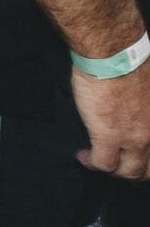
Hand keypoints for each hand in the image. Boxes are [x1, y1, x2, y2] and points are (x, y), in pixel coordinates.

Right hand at [73, 61, 149, 179]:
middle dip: (131, 171)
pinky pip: (102, 163)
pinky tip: (83, 156)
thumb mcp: (149, 88)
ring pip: (127, 172)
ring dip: (112, 170)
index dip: (145, 159)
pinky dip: (92, 163)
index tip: (131, 152)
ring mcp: (133, 139)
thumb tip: (133, 110)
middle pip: (146, 169)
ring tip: (98, 161)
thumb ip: (145, 106)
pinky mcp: (108, 137)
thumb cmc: (133, 60)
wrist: (115, 55)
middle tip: (118, 165)